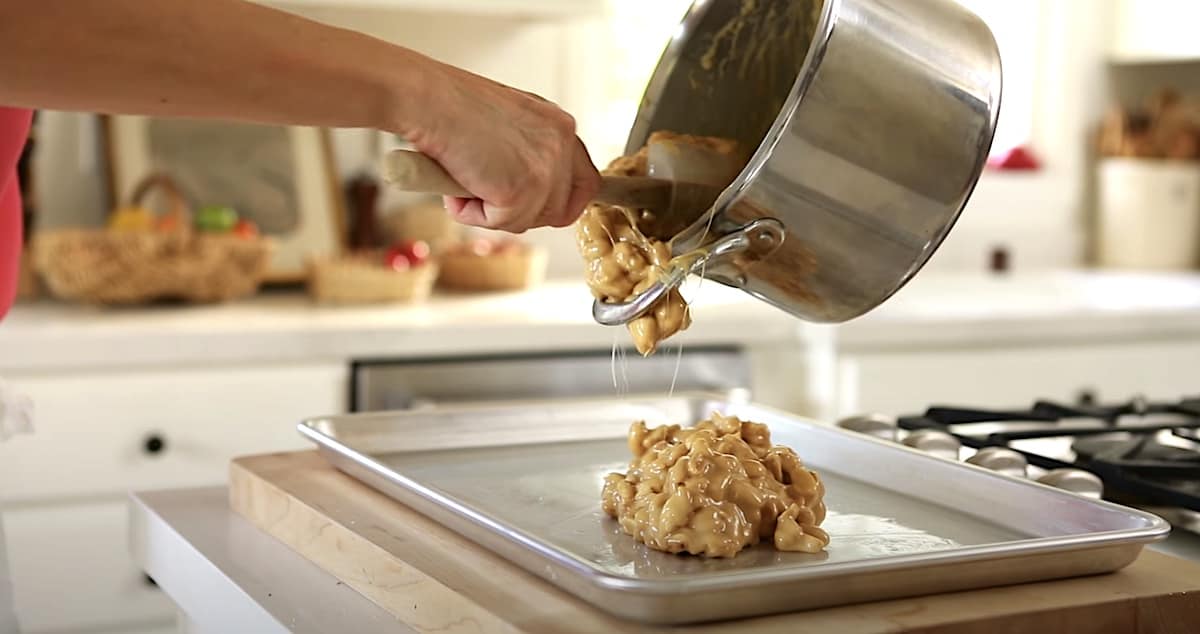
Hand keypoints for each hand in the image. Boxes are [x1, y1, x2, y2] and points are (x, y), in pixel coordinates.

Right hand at [404, 63, 600, 232]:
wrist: (427, 99)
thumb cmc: (451, 105)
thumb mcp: (508, 123)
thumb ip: (529, 152)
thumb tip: (532, 193)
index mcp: (559, 125)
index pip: (585, 182)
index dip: (563, 202)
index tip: (539, 208)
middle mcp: (561, 144)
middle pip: (561, 209)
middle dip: (523, 213)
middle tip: (486, 196)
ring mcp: (545, 168)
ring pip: (527, 220)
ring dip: (492, 212)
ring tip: (464, 182)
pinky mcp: (522, 190)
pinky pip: (499, 222)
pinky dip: (471, 212)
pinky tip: (455, 185)